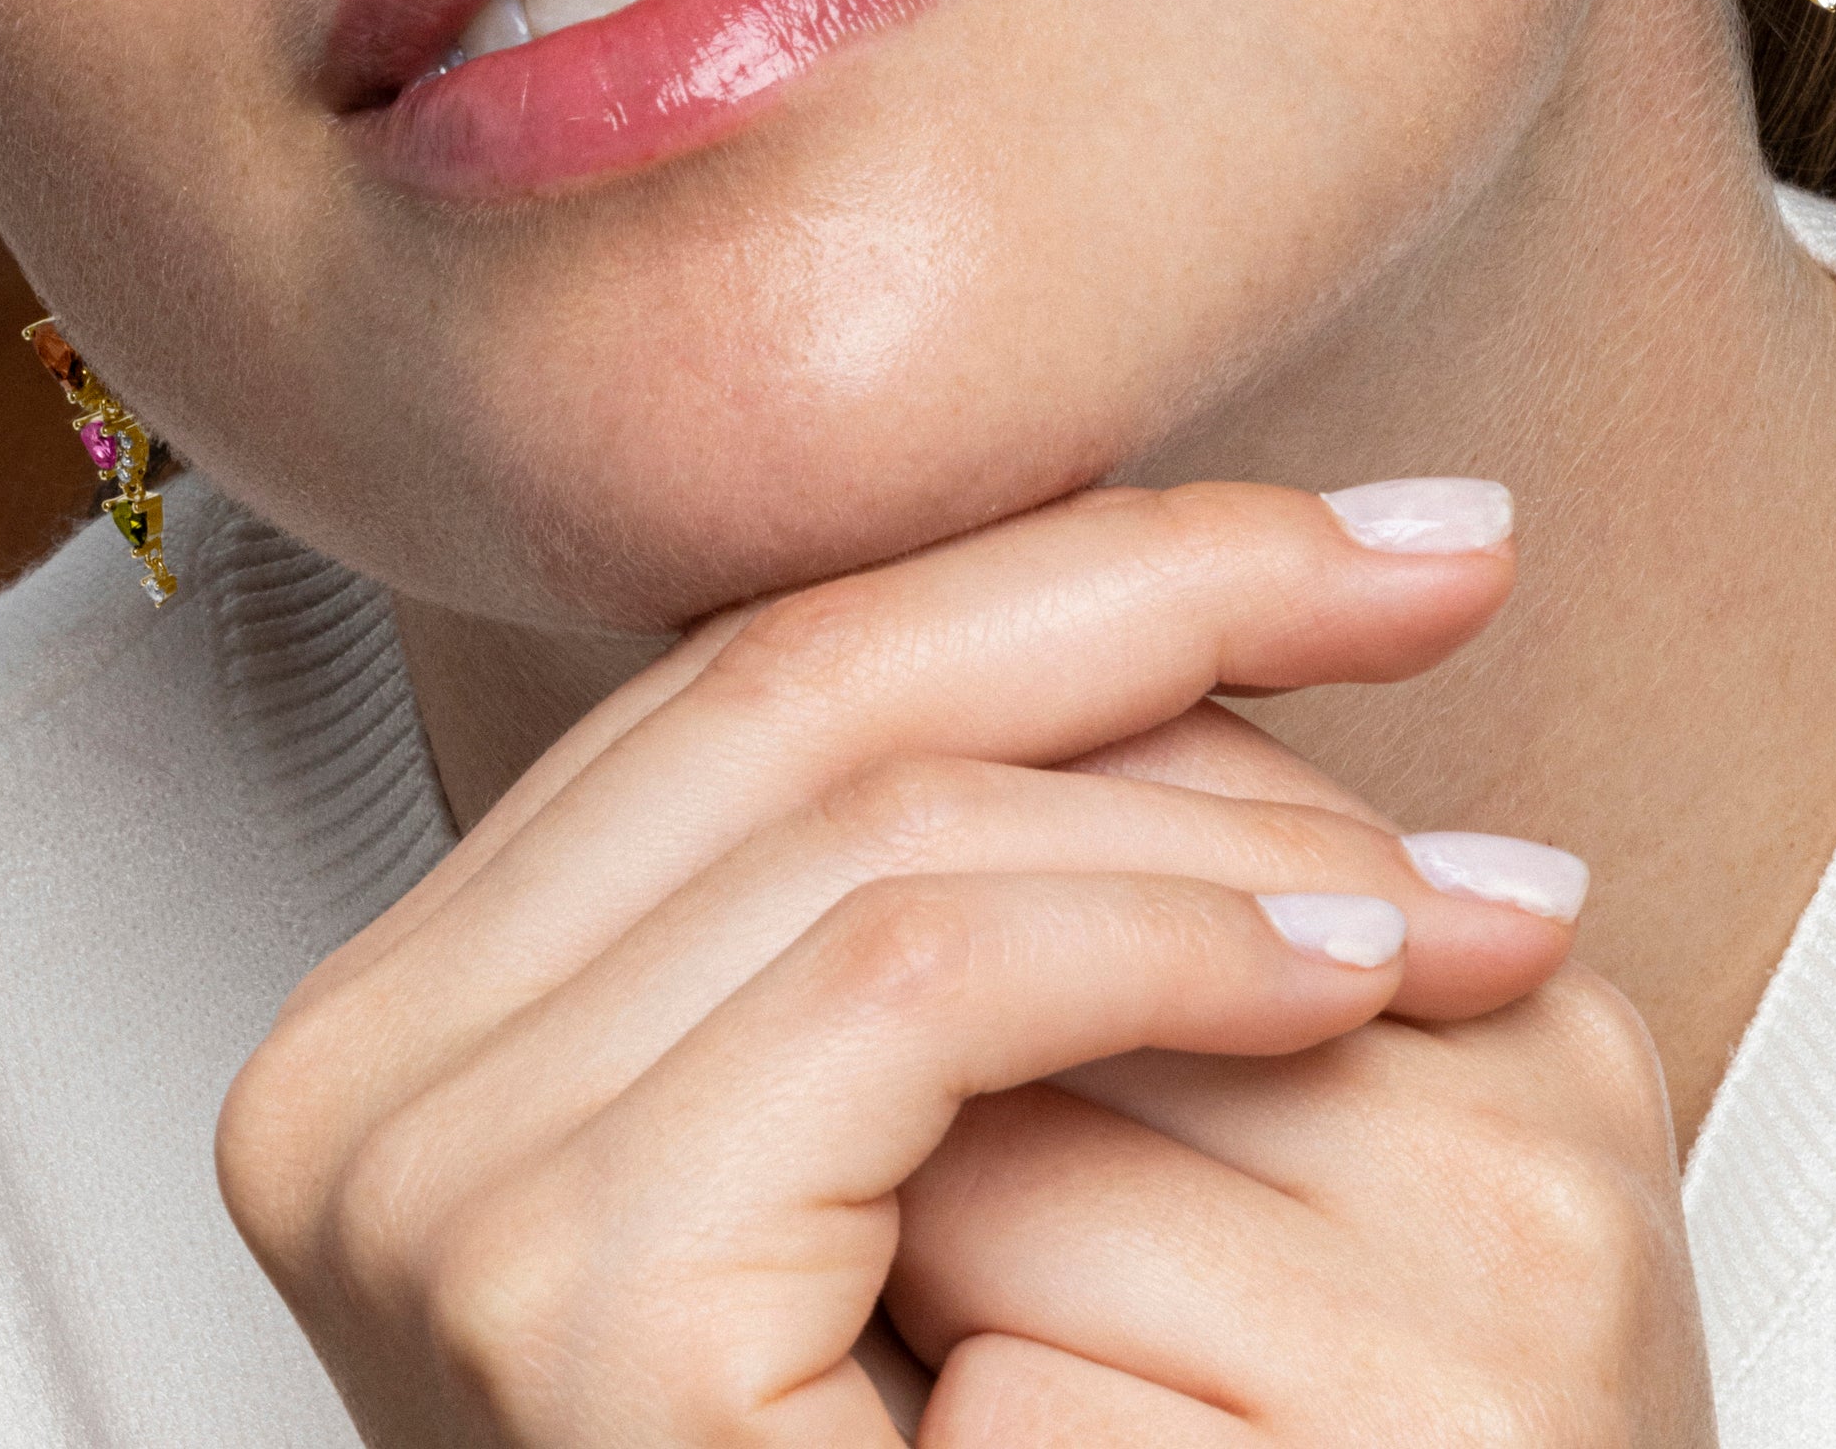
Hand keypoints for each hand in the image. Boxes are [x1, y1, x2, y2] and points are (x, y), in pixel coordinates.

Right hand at [215, 481, 1712, 1443]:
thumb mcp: (941, 1152)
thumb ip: (971, 900)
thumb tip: (1210, 625)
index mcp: (441, 1011)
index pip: (769, 678)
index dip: (1072, 568)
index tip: (1359, 542)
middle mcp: (368, 1073)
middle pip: (805, 687)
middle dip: (1158, 587)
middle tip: (1444, 560)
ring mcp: (425, 1177)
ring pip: (870, 814)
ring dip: (1216, 806)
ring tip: (1467, 881)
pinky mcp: (552, 1293)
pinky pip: (902, 987)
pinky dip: (1157, 938)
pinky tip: (1353, 964)